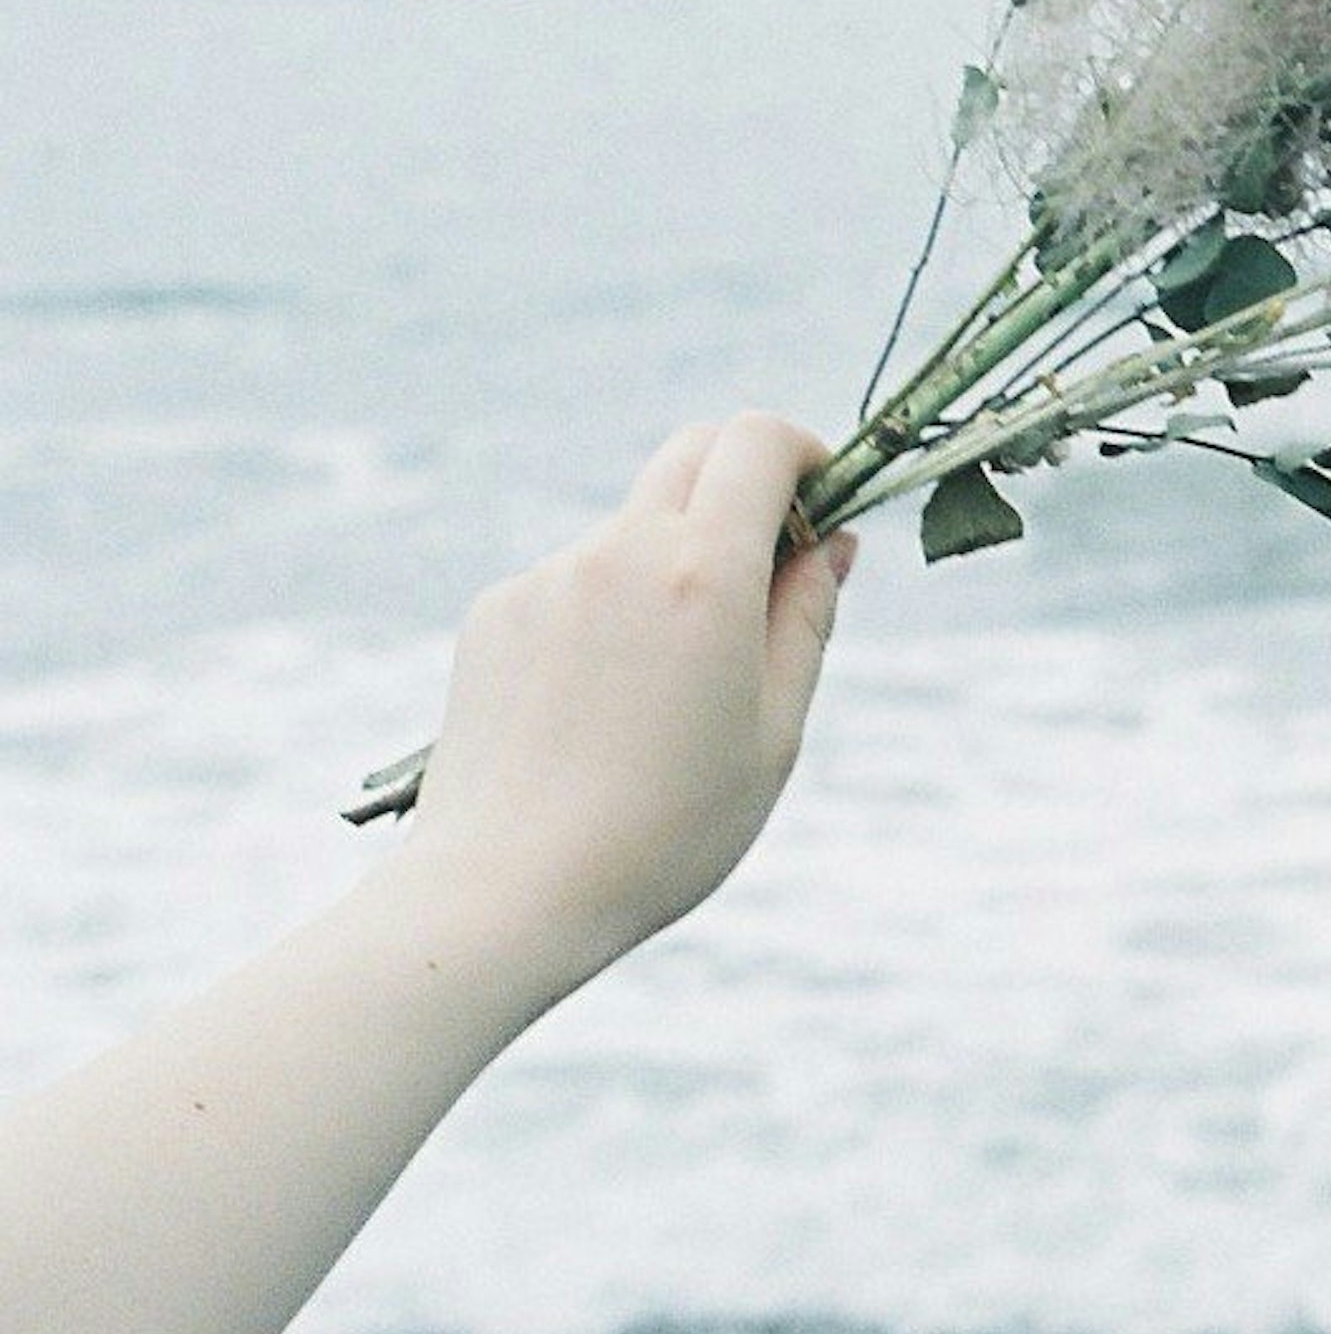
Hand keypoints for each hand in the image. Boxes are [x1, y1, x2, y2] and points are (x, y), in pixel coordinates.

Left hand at [389, 414, 852, 997]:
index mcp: (703, 576)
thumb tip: (831, 544)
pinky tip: (604, 702)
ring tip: (672, 681)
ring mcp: (548, 578)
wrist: (503, 891)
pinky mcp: (496, 612)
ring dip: (674, 561)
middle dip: (744, 483)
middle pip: (693, 454)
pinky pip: (576, 578)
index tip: (823, 501)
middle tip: (769, 566)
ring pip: (634, 526)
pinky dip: (610, 606)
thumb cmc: (662, 830)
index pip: (758, 441)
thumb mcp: (774, 732)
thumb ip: (808, 619)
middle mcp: (620, 554)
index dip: (805, 453)